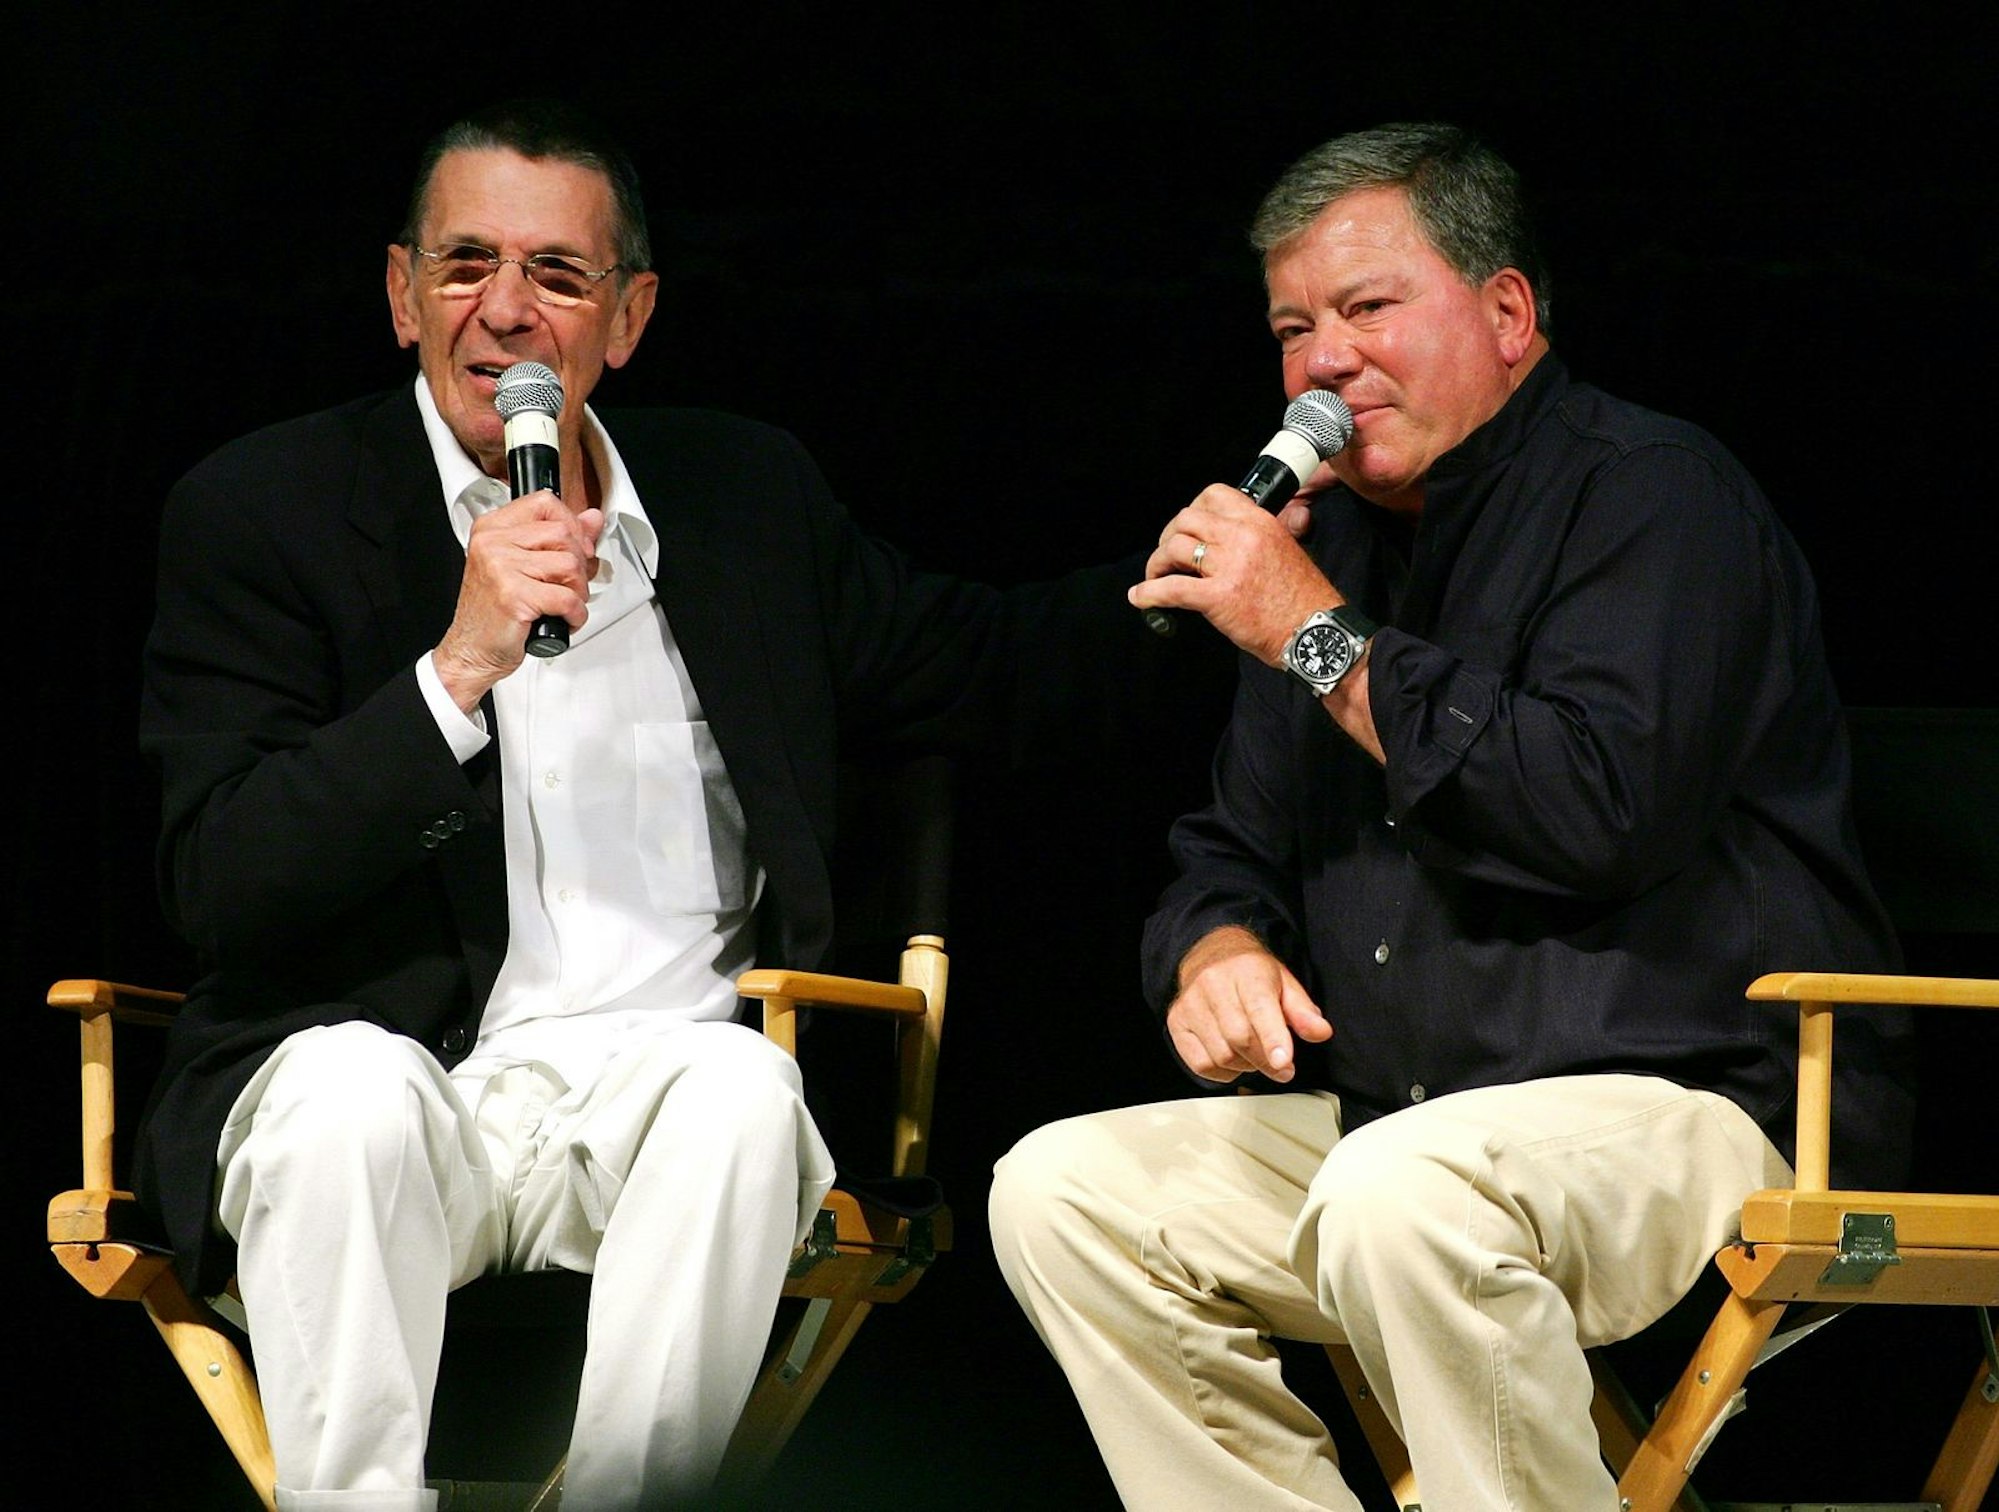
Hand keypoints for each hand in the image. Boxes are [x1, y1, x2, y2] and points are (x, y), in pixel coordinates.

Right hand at [434, 493, 601, 710]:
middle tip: (568, 585)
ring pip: (570, 564)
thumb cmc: (494, 613)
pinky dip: (575, 614)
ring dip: (578, 591)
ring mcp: (500, 567)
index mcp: (492, 528)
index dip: (571, 525)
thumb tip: (592, 518)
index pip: (545, 503)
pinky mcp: (513, 595)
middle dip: (578, 564)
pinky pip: (567, 598)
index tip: (576, 548)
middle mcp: (492, 542)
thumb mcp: (524, 567)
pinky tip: (562, 619)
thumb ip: (560, 539)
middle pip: (563, 534)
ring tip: (562, 604)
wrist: (471, 651)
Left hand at [1129, 484, 1340, 664]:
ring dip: (1156, 563)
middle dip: (1168, 536)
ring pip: (1174, 548)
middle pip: (1186, 518)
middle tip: (1167, 556)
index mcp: (1260, 522)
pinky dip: (1148, 593)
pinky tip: (1140, 598)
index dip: (1192, 510)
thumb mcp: (1288, 549)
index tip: (1186, 529)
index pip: (1214, 495)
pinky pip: (1171, 588)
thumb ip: (1259, 536)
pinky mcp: (1218, 597)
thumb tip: (1232, 535)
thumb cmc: (1303, 598)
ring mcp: (1229, 566)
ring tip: (1155, 578)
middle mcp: (1243, 536)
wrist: (1316, 631)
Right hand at [1166, 926, 1331, 1083]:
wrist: (1211, 954)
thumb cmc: (1250, 972)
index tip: (1284, 1063)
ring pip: (1221, 1055)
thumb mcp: (1284, 983)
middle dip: (1266, 1061)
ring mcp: (1190, 1004)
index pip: (1258, 1008)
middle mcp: (1212, 984)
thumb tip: (1320, 1032)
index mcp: (1246, 970)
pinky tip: (1234, 1058)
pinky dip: (1223, 1072)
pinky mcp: (1176, 1022)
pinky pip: (1201, 1064)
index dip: (1272, 1040)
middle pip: (1239, 1038)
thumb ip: (1303, 1011)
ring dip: (1246, 1066)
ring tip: (1255, 1053)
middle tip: (1283, 1067)